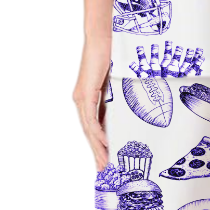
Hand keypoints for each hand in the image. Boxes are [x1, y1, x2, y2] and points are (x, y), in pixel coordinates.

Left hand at [73, 40, 110, 170]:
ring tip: (104, 163)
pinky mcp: (85, 93)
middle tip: (103, 170)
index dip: (98, 146)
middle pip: (89, 133)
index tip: (105, 160)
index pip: (92, 128)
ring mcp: (82, 98)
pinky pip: (91, 118)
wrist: (102, 38)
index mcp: (88, 99)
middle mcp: (81, 101)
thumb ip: (116, 97)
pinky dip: (97, 132)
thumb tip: (128, 111)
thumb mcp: (115, 83)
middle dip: (97, 153)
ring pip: (88, 129)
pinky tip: (103, 143)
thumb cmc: (110, 56)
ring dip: (96, 147)